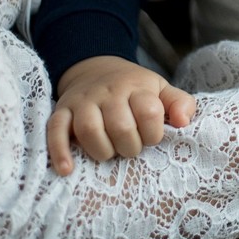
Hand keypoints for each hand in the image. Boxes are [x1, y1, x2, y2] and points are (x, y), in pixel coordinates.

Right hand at [46, 56, 195, 175]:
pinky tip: (67, 169)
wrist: (95, 69)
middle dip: (130, 147)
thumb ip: (180, 103)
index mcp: (136, 87)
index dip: (154, 134)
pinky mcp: (61, 111)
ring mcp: (83, 101)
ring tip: (109, 153)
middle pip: (121, 126)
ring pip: (90, 130)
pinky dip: (60, 152)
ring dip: (102, 151)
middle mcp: (108, 92)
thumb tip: (183, 122)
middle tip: (130, 148)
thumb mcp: (161, 89)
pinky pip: (55, 131)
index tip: (151, 138)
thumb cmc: (134, 88)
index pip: (150, 112)